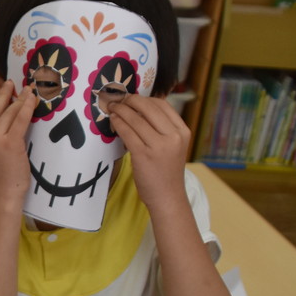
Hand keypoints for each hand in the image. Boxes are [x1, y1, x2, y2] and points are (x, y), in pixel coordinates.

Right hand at [0, 83, 38, 213]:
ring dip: (20, 99)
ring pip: (9, 112)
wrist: (2, 195)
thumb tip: (4, 115)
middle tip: (13, 84)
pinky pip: (20, 118)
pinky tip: (33, 99)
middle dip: (6, 94)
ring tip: (29, 91)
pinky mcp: (9, 142)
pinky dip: (28, 106)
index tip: (4, 91)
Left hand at [107, 95, 190, 211]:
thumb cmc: (166, 171)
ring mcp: (159, 146)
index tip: (132, 99)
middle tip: (118, 100)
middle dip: (130, 101)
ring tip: (112, 108)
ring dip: (121, 110)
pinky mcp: (144, 155)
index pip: (163, 105)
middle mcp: (173, 136)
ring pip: (136, 119)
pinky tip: (113, 120)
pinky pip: (127, 132)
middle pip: (148, 108)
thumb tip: (140, 109)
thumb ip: (162, 128)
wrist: (167, 197)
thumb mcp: (173, 146)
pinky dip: (118, 123)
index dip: (144, 99)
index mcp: (182, 131)